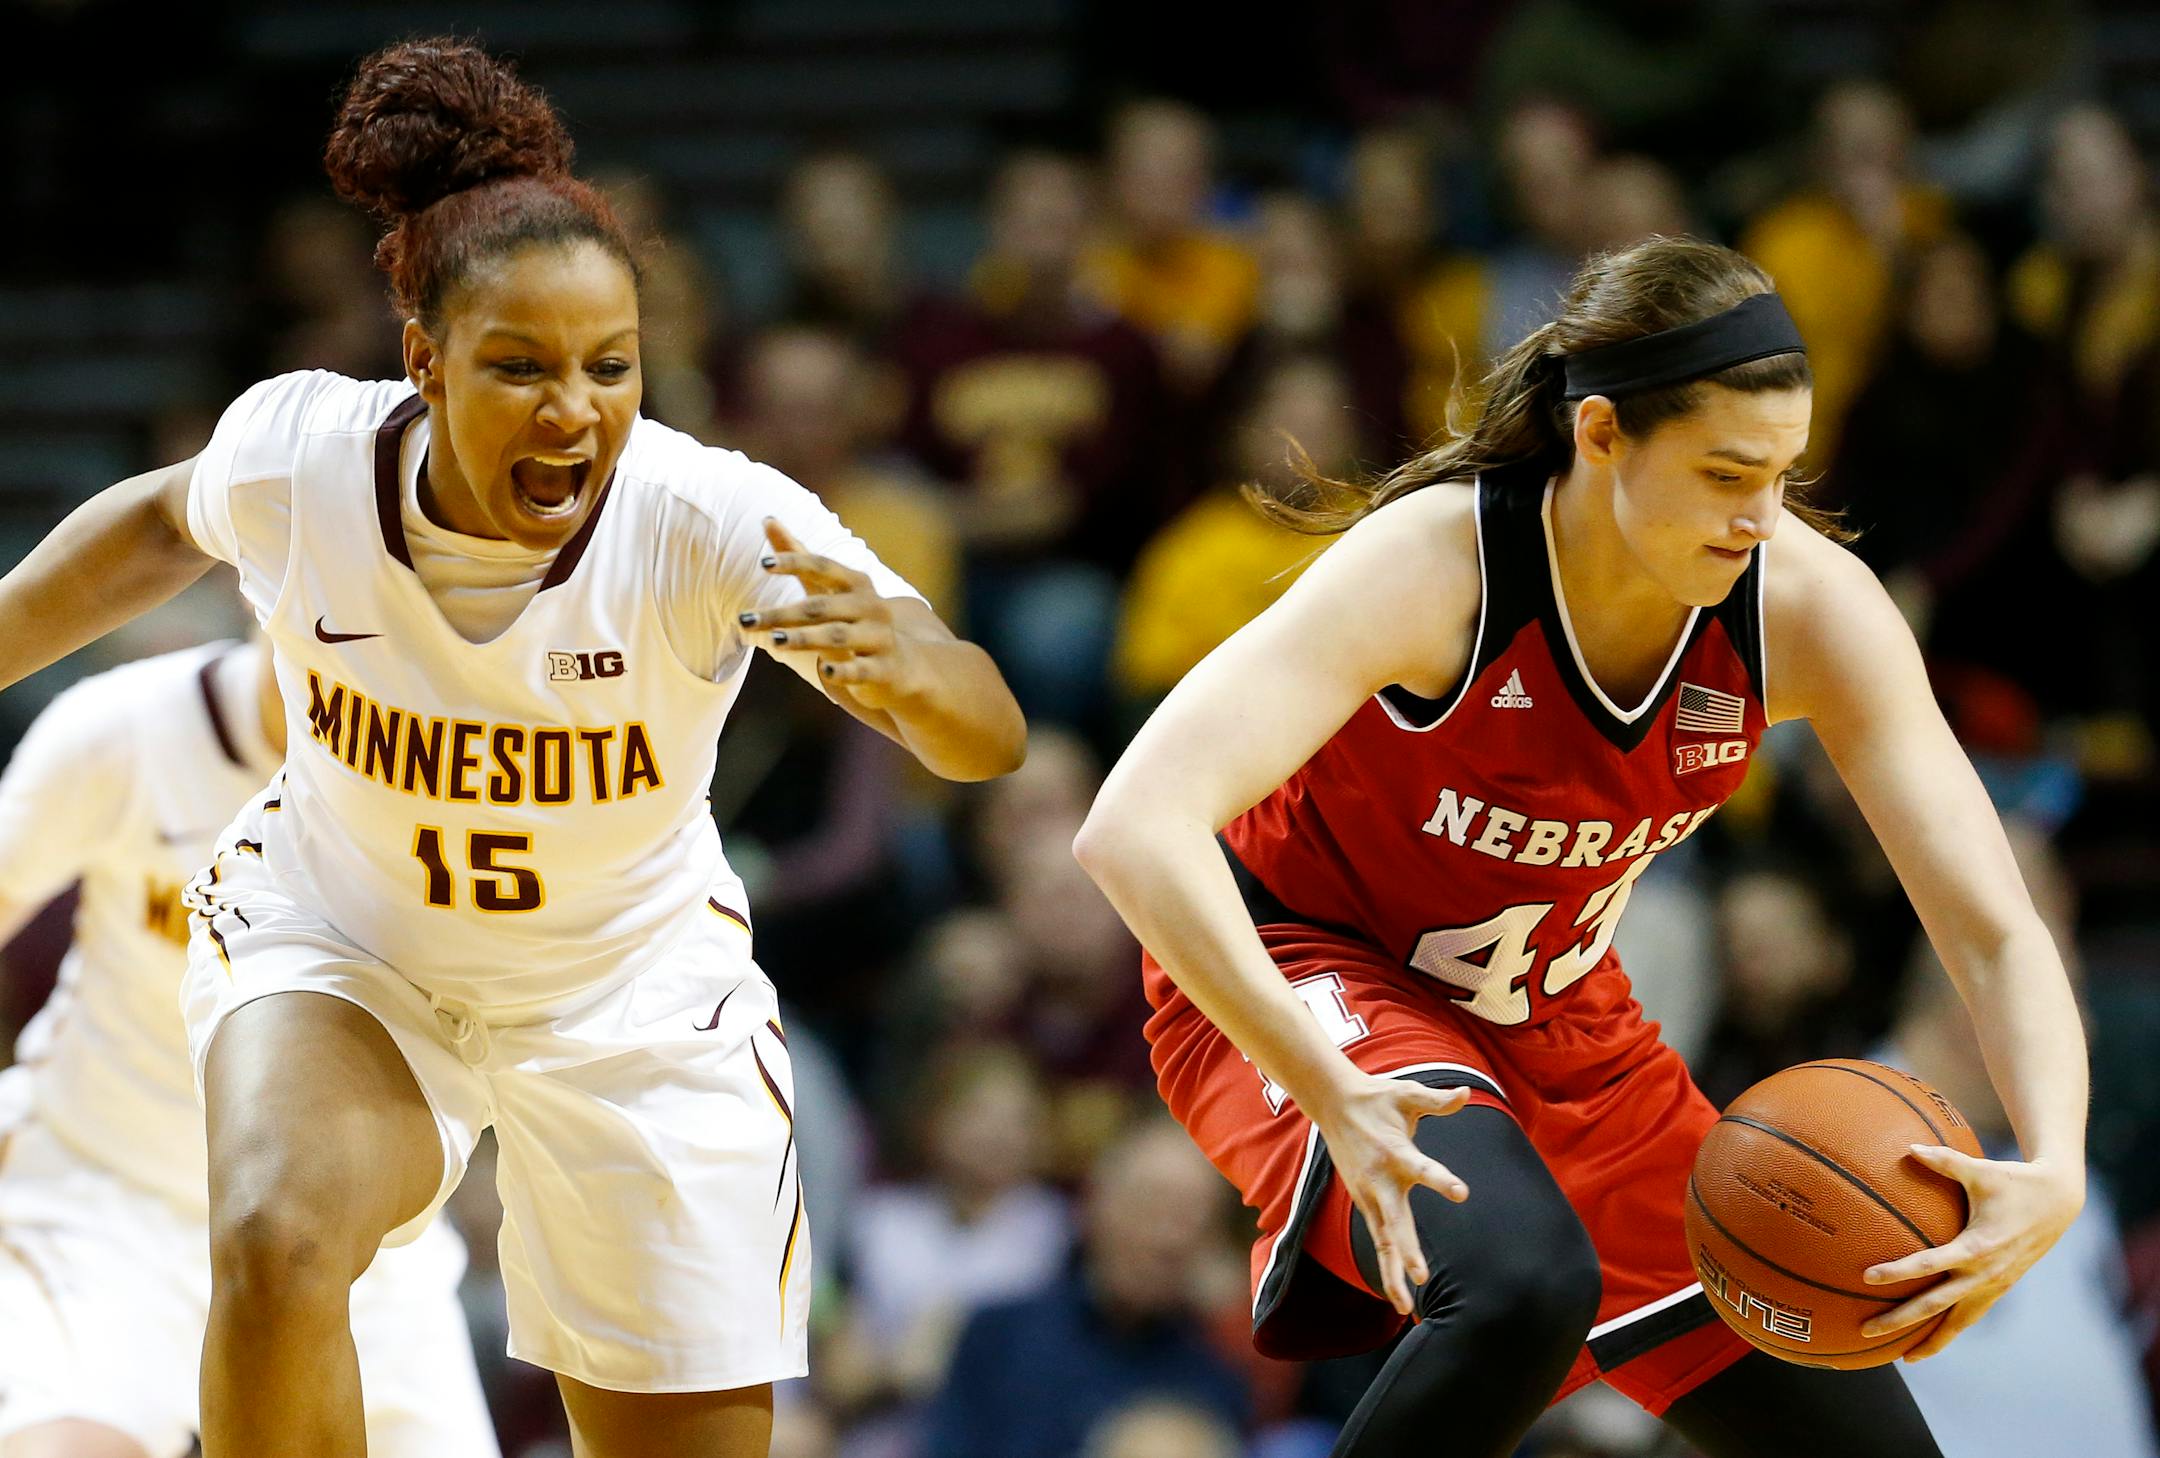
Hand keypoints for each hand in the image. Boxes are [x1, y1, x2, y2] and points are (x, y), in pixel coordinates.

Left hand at [740, 519, 919, 709]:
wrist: (907, 663)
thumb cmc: (858, 619)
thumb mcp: (832, 587)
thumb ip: (800, 556)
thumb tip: (767, 519)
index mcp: (856, 584)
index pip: (823, 567)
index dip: (795, 563)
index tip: (764, 563)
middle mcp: (870, 607)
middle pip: (820, 607)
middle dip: (781, 614)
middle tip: (745, 619)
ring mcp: (879, 638)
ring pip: (838, 636)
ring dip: (804, 638)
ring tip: (774, 641)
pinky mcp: (884, 670)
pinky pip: (861, 670)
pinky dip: (842, 670)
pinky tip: (822, 670)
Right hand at [1306, 1073, 1474, 1315]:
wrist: (1333, 1103)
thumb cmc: (1377, 1097)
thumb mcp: (1407, 1093)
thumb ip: (1437, 1099)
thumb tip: (1465, 1095)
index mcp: (1394, 1152)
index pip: (1422, 1168)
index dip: (1441, 1180)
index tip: (1462, 1193)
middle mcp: (1379, 1181)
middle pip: (1394, 1221)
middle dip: (1407, 1251)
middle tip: (1421, 1277)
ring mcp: (1368, 1196)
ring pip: (1382, 1241)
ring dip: (1392, 1272)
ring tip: (1407, 1307)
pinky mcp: (1365, 1204)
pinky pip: (1378, 1241)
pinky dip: (1386, 1267)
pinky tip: (1398, 1296)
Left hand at [1859, 1146, 2083, 1359]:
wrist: (2059, 1201)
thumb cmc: (2015, 1181)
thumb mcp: (1980, 1170)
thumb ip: (1943, 1160)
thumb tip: (1907, 1148)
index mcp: (1978, 1247)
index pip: (1930, 1265)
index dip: (1899, 1271)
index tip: (1868, 1277)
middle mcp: (1986, 1274)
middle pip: (1936, 1306)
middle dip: (1901, 1321)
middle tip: (1866, 1330)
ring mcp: (1994, 1285)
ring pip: (1957, 1322)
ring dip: (1929, 1340)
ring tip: (1900, 1356)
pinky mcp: (2000, 1288)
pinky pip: (1970, 1316)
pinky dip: (1950, 1330)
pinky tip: (1929, 1340)